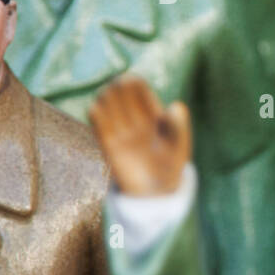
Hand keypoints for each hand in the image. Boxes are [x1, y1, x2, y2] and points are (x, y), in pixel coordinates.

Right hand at [89, 75, 191, 195]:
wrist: (156, 194)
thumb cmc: (171, 168)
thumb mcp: (179, 147)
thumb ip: (179, 128)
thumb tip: (176, 105)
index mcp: (155, 116)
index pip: (140, 92)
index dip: (135, 84)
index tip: (132, 80)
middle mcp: (136, 121)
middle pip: (122, 96)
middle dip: (119, 88)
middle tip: (118, 84)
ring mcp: (122, 133)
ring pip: (109, 108)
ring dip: (106, 99)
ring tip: (107, 94)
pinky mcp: (109, 147)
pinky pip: (100, 128)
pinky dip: (96, 117)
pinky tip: (95, 109)